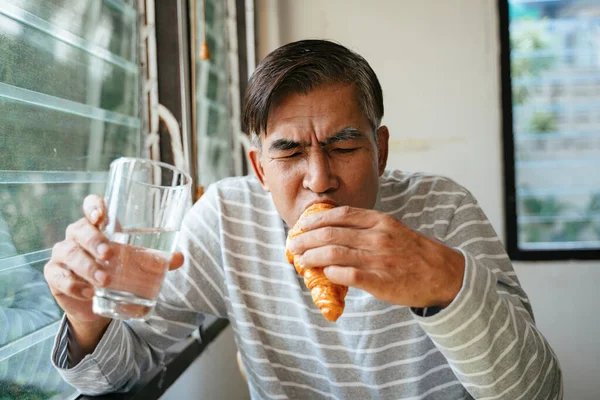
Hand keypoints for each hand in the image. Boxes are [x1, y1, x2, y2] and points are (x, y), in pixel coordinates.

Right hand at [43, 195, 183, 333]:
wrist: (100, 302)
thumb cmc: (120, 270)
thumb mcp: (139, 263)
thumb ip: (158, 260)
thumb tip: (179, 258)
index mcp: (99, 225)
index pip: (92, 206)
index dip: (93, 205)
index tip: (100, 214)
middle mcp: (78, 235)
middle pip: (80, 229)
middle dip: (94, 240)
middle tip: (109, 254)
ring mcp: (64, 254)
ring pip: (69, 253)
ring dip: (87, 266)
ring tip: (104, 280)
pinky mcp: (55, 275)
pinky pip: (59, 276)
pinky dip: (73, 284)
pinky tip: (88, 292)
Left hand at [287, 206, 464, 307]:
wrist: (443, 274)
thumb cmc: (414, 252)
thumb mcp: (393, 229)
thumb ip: (367, 228)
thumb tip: (335, 232)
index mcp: (379, 221)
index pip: (340, 215)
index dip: (316, 219)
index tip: (301, 224)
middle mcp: (377, 237)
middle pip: (330, 234)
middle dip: (305, 239)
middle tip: (294, 245)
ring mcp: (377, 259)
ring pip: (332, 254)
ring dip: (311, 257)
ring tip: (301, 260)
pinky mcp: (379, 281)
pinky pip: (346, 275)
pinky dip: (330, 273)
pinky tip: (323, 274)